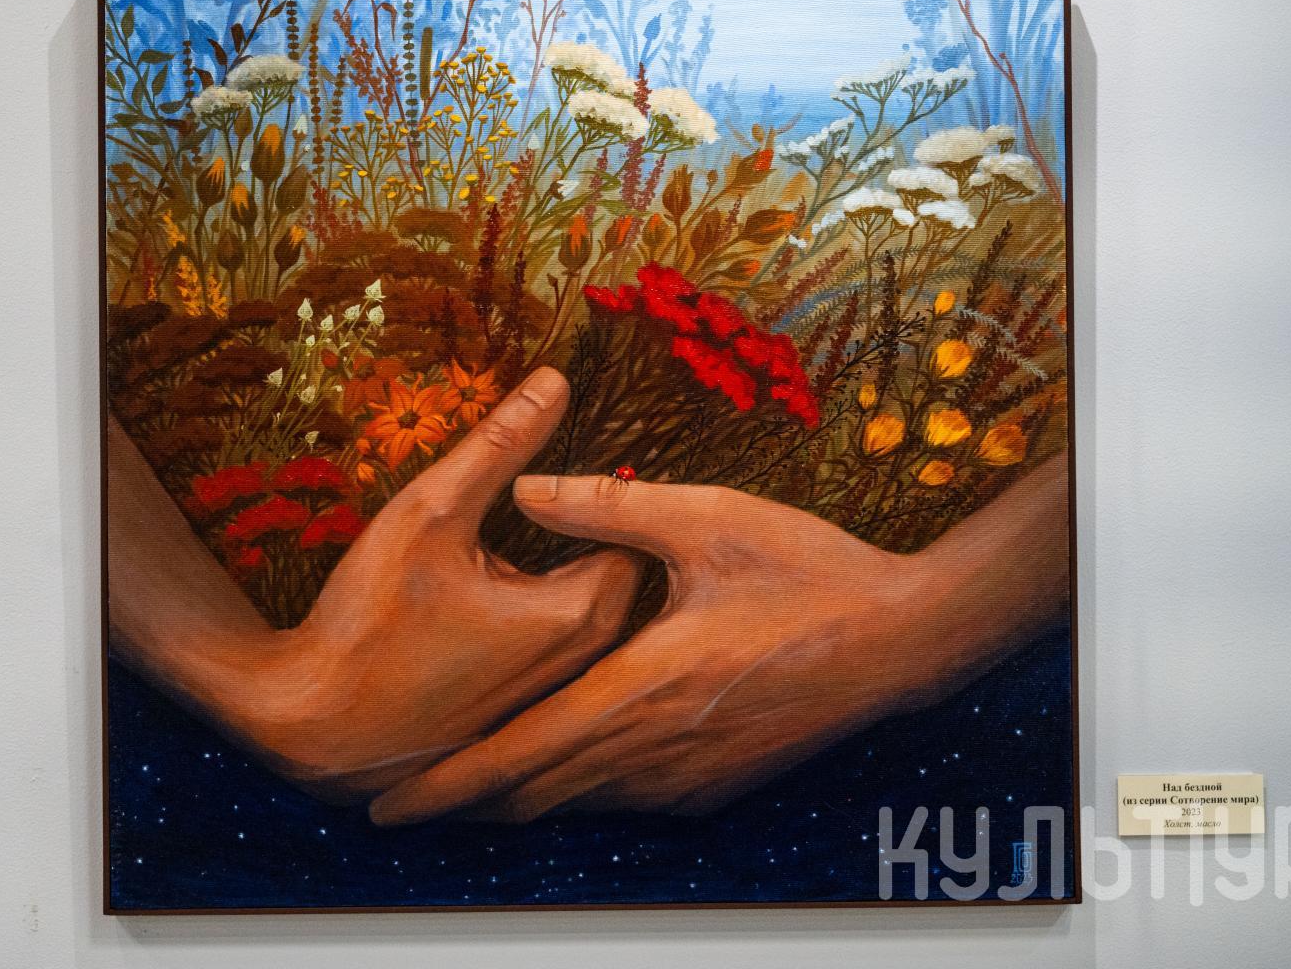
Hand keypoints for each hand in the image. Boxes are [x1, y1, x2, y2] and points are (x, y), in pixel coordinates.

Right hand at [107, 367, 639, 799]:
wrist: (307, 730)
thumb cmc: (368, 621)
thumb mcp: (431, 512)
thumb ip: (500, 446)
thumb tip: (557, 379)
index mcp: (580, 613)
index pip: (634, 533)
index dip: (602, 499)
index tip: (559, 481)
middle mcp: (585, 669)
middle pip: (617, 579)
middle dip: (583, 543)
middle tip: (527, 515)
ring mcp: (557, 708)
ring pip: (587, 627)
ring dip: (562, 592)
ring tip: (505, 565)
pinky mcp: (526, 732)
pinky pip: (556, 670)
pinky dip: (538, 641)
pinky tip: (482, 627)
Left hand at [370, 455, 1070, 823]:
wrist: (903, 640)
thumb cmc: (807, 572)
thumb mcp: (707, 518)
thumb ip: (607, 508)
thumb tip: (524, 485)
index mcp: (640, 687)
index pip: (519, 752)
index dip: (448, 783)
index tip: (387, 804)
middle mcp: (656, 750)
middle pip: (536, 795)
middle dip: (469, 802)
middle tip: (408, 802)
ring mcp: (690, 778)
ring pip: (581, 805)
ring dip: (524, 797)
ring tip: (471, 788)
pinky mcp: (719, 787)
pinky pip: (630, 802)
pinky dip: (586, 791)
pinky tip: (573, 770)